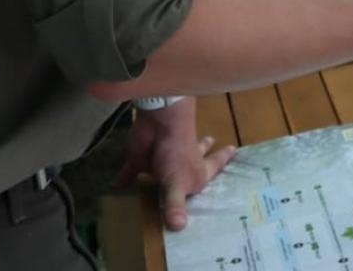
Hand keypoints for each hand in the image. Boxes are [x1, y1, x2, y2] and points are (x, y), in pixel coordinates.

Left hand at [114, 98, 235, 232]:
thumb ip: (176, 205)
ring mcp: (162, 163)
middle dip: (203, 156)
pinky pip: (131, 173)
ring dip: (163, 174)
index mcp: (196, 173)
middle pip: (195, 162)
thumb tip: (179, 228)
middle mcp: (182, 167)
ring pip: (165, 170)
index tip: (234, 148)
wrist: (157, 124)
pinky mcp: (141, 160)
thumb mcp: (178, 182)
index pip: (213, 169)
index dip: (223, 161)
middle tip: (213, 144)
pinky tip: (117, 187)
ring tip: (161, 176)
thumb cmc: (176, 153)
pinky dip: (124, 180)